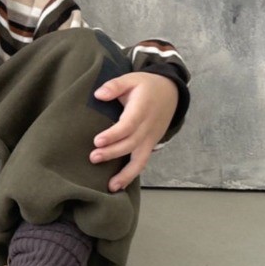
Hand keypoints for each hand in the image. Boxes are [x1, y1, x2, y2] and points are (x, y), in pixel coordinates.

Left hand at [90, 72, 178, 191]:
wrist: (171, 93)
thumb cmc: (146, 86)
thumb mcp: (131, 78)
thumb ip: (115, 85)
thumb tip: (99, 95)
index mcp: (142, 109)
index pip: (128, 125)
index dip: (114, 134)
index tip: (97, 141)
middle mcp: (148, 127)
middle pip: (131, 144)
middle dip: (113, 153)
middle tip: (93, 158)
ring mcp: (151, 138)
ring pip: (140, 160)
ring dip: (125, 174)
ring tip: (110, 186)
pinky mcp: (150, 145)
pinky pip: (142, 162)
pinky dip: (132, 174)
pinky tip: (118, 185)